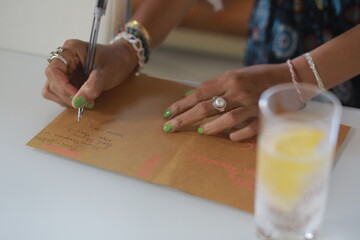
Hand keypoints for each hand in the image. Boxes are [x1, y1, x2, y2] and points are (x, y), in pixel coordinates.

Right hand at [43, 39, 137, 107]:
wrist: (123, 60)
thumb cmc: (116, 60)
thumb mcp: (106, 73)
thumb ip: (92, 87)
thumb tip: (77, 102)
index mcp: (70, 50)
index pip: (54, 70)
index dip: (63, 87)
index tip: (76, 98)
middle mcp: (63, 59)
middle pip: (52, 82)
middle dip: (66, 96)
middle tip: (86, 102)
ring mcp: (65, 71)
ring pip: (52, 90)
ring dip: (66, 100)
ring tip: (86, 101)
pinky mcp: (68, 81)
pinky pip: (60, 94)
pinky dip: (70, 101)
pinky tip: (84, 100)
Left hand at [163, 64, 289, 141]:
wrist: (290, 78)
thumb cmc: (258, 77)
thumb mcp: (235, 75)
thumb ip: (216, 87)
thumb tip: (193, 97)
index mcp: (229, 78)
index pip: (199, 93)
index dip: (182, 104)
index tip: (168, 113)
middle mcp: (238, 91)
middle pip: (205, 107)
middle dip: (184, 118)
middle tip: (170, 128)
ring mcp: (251, 105)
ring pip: (225, 119)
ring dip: (209, 128)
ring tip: (200, 132)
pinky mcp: (264, 117)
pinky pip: (247, 130)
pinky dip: (235, 134)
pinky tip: (228, 137)